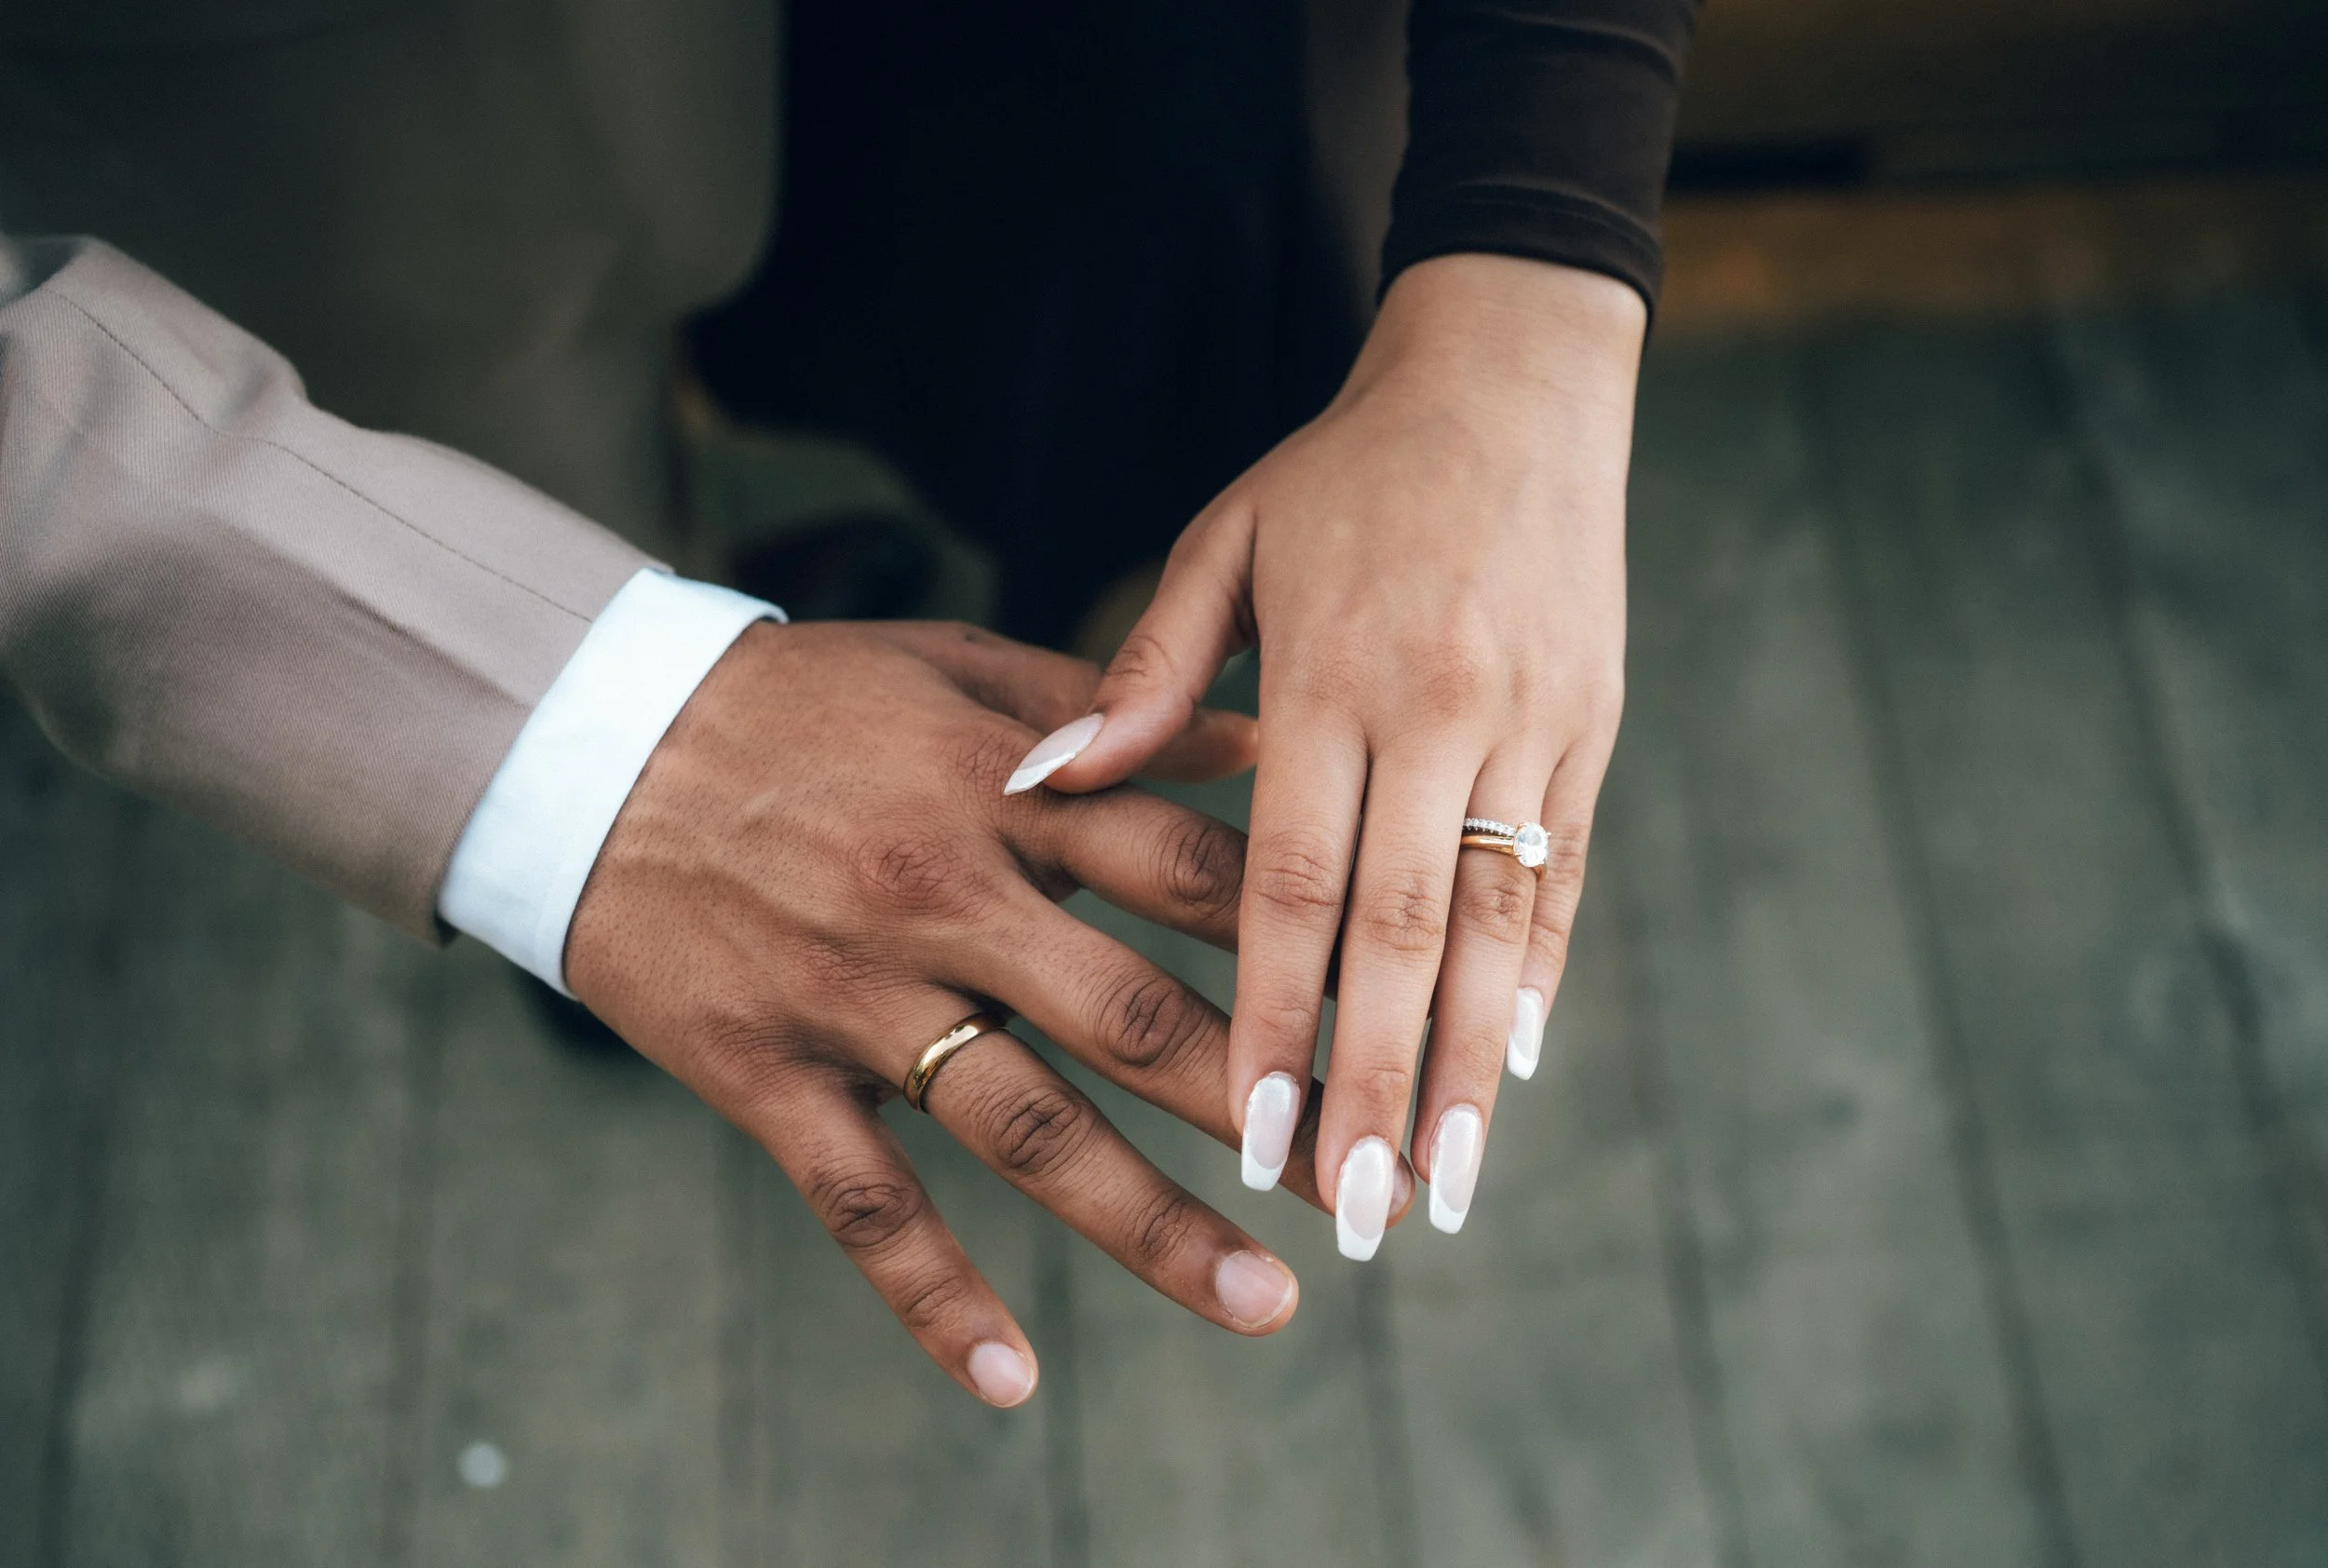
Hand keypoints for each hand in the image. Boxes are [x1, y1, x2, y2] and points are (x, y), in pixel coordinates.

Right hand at [565, 620, 1400, 1404]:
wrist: (590, 740)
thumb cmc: (802, 699)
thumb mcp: (963, 670)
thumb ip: (1112, 712)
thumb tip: (1269, 741)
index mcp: (1003, 792)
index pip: (1185, 872)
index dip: (1299, 942)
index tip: (1397, 1008)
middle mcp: (942, 897)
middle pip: (1130, 1014)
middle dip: (1265, 1103)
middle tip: (1373, 1182)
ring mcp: (854, 995)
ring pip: (1021, 1128)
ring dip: (1148, 1222)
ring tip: (1266, 1299)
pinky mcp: (768, 1073)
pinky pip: (863, 1203)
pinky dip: (934, 1296)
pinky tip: (1013, 1384)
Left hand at [1028, 255, 1643, 1254]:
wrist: (1517, 378)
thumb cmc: (1346, 471)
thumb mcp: (1229, 542)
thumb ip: (1147, 677)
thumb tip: (1042, 784)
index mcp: (1335, 676)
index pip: (1296, 885)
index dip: (1275, 1018)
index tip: (1251, 1137)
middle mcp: (1439, 714)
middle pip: (1403, 935)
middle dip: (1372, 1085)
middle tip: (1344, 1212)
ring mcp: (1528, 727)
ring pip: (1498, 927)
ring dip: (1466, 1070)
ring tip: (1437, 1190)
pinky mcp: (1587, 729)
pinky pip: (1560, 875)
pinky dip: (1540, 979)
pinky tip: (1513, 1074)